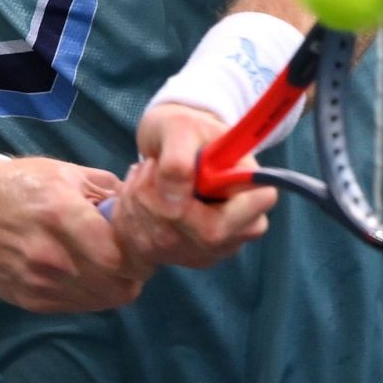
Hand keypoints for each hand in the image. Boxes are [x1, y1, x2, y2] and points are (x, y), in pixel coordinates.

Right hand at [0, 157, 153, 313]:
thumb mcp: (67, 173)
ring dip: (114, 286)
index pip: (118, 257)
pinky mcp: (31, 301)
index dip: (140, 255)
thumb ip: (110, 190)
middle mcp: (50, 255)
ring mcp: (38, 283)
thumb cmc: (23, 185)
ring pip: (101, 301)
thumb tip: (143, 206)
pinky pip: (79, 307)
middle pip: (115, 286)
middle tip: (133, 257)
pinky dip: (93, 294)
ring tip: (109, 264)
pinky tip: (87, 273)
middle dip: (133, 273)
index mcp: (60, 213)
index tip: (143, 245)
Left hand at [112, 103, 276, 268]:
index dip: (211, 202)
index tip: (177, 176)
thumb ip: (179, 160)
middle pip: (206, 236)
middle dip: (164, 200)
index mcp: (252, 191)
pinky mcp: (178, 255)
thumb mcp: (180, 127)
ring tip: (143, 172)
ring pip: (167, 242)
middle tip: (150, 166)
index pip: (251, 218)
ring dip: (140, 202)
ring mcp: (208, 248)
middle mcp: (237, 229)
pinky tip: (136, 192)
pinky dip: (130, 215)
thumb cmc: (183, 129)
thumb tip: (174, 200)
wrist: (167, 142)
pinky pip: (145, 246)